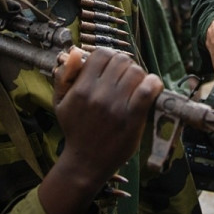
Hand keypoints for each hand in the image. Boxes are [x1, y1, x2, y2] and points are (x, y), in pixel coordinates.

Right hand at [54, 47, 162, 176]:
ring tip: (135, 86)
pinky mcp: (132, 119)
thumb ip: (64, 75)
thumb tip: (75, 51)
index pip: (102, 54)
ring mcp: (115, 107)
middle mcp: (98, 95)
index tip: (111, 68)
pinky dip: (153, 84)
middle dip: (125, 66)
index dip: (109, 57)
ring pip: (136, 72)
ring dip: (139, 75)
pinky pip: (147, 90)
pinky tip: (152, 87)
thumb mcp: (60, 102)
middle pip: (121, 60)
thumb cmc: (75, 129)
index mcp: (81, 89)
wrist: (85, 162)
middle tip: (124, 78)